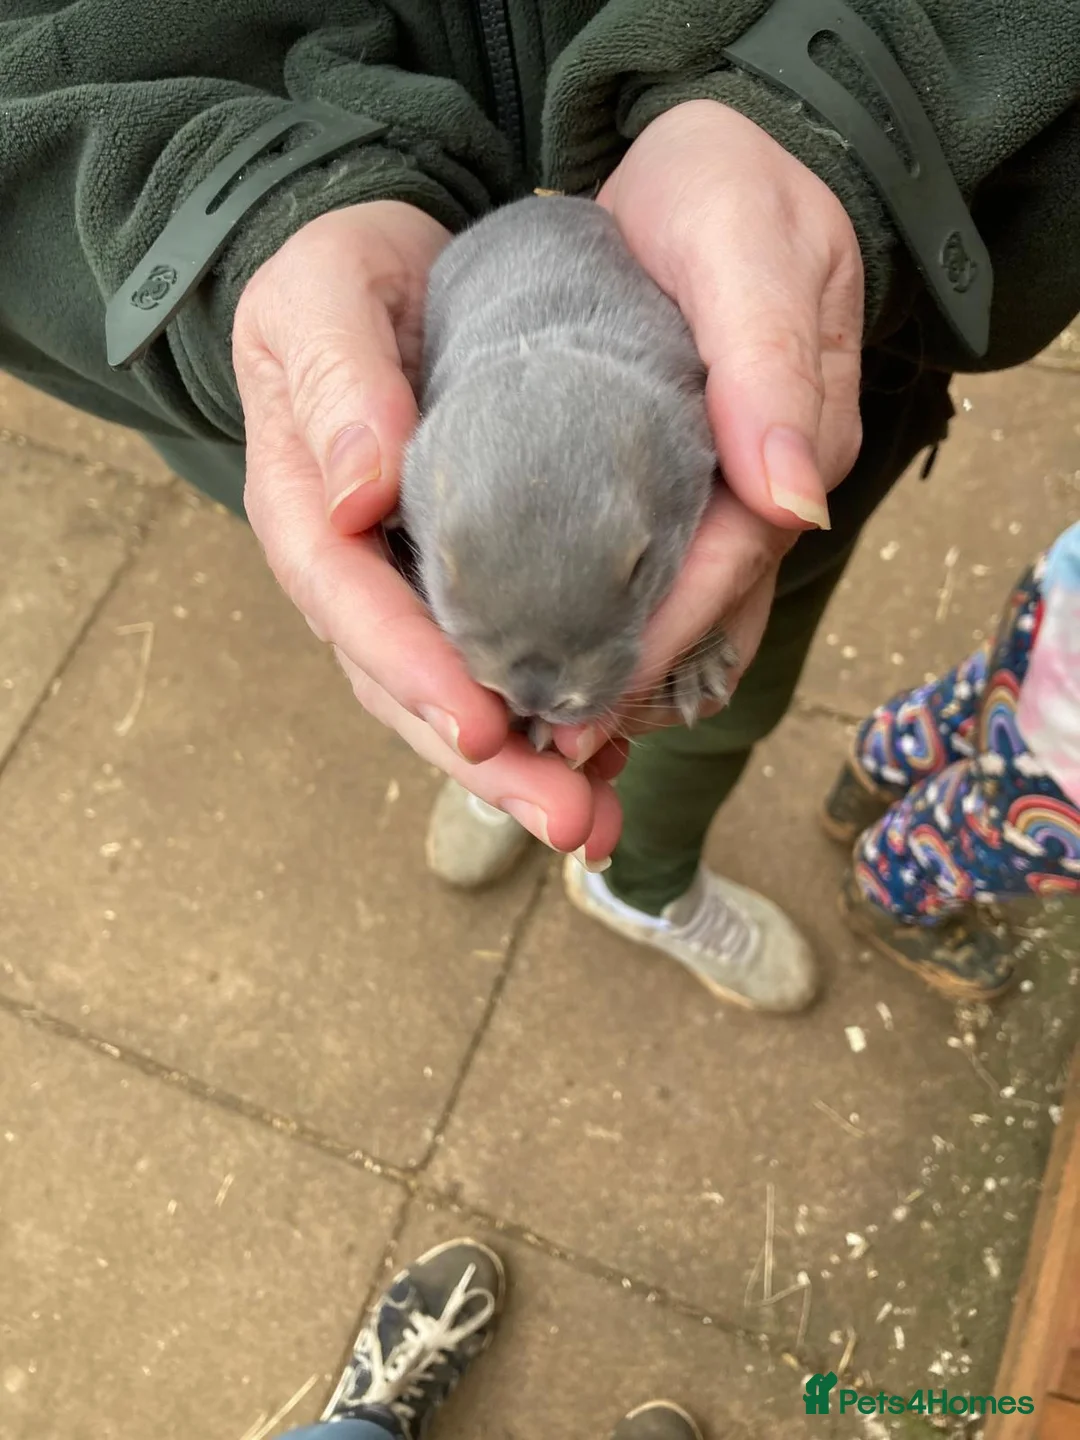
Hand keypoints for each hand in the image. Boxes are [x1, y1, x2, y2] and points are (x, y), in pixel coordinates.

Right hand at [234, 200, 621, 860]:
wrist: (396, 276)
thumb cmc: (347, 279)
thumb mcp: (324, 296)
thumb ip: (338, 385)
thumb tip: (359, 495)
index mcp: (306, 510)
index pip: (350, 606)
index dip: (414, 673)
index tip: (484, 728)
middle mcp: (354, 572)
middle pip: (406, 687)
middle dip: (485, 762)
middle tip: (567, 819)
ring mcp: (409, 589)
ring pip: (456, 696)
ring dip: (526, 767)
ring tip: (599, 819)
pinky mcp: (468, 587)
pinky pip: (501, 664)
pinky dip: (553, 718)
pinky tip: (610, 757)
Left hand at [552, 100, 862, 757]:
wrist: (706, 170)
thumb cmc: (731, 193)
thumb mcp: (749, 244)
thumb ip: (770, 364)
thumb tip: (794, 500)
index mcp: (789, 449)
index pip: (722, 568)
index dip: (653, 641)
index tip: (578, 702)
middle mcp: (760, 497)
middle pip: (698, 622)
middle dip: (623, 693)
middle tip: (548, 761)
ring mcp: (719, 504)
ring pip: (673, 623)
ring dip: (608, 687)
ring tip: (537, 745)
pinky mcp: (672, 498)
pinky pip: (643, 588)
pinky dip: (596, 637)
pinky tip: (542, 675)